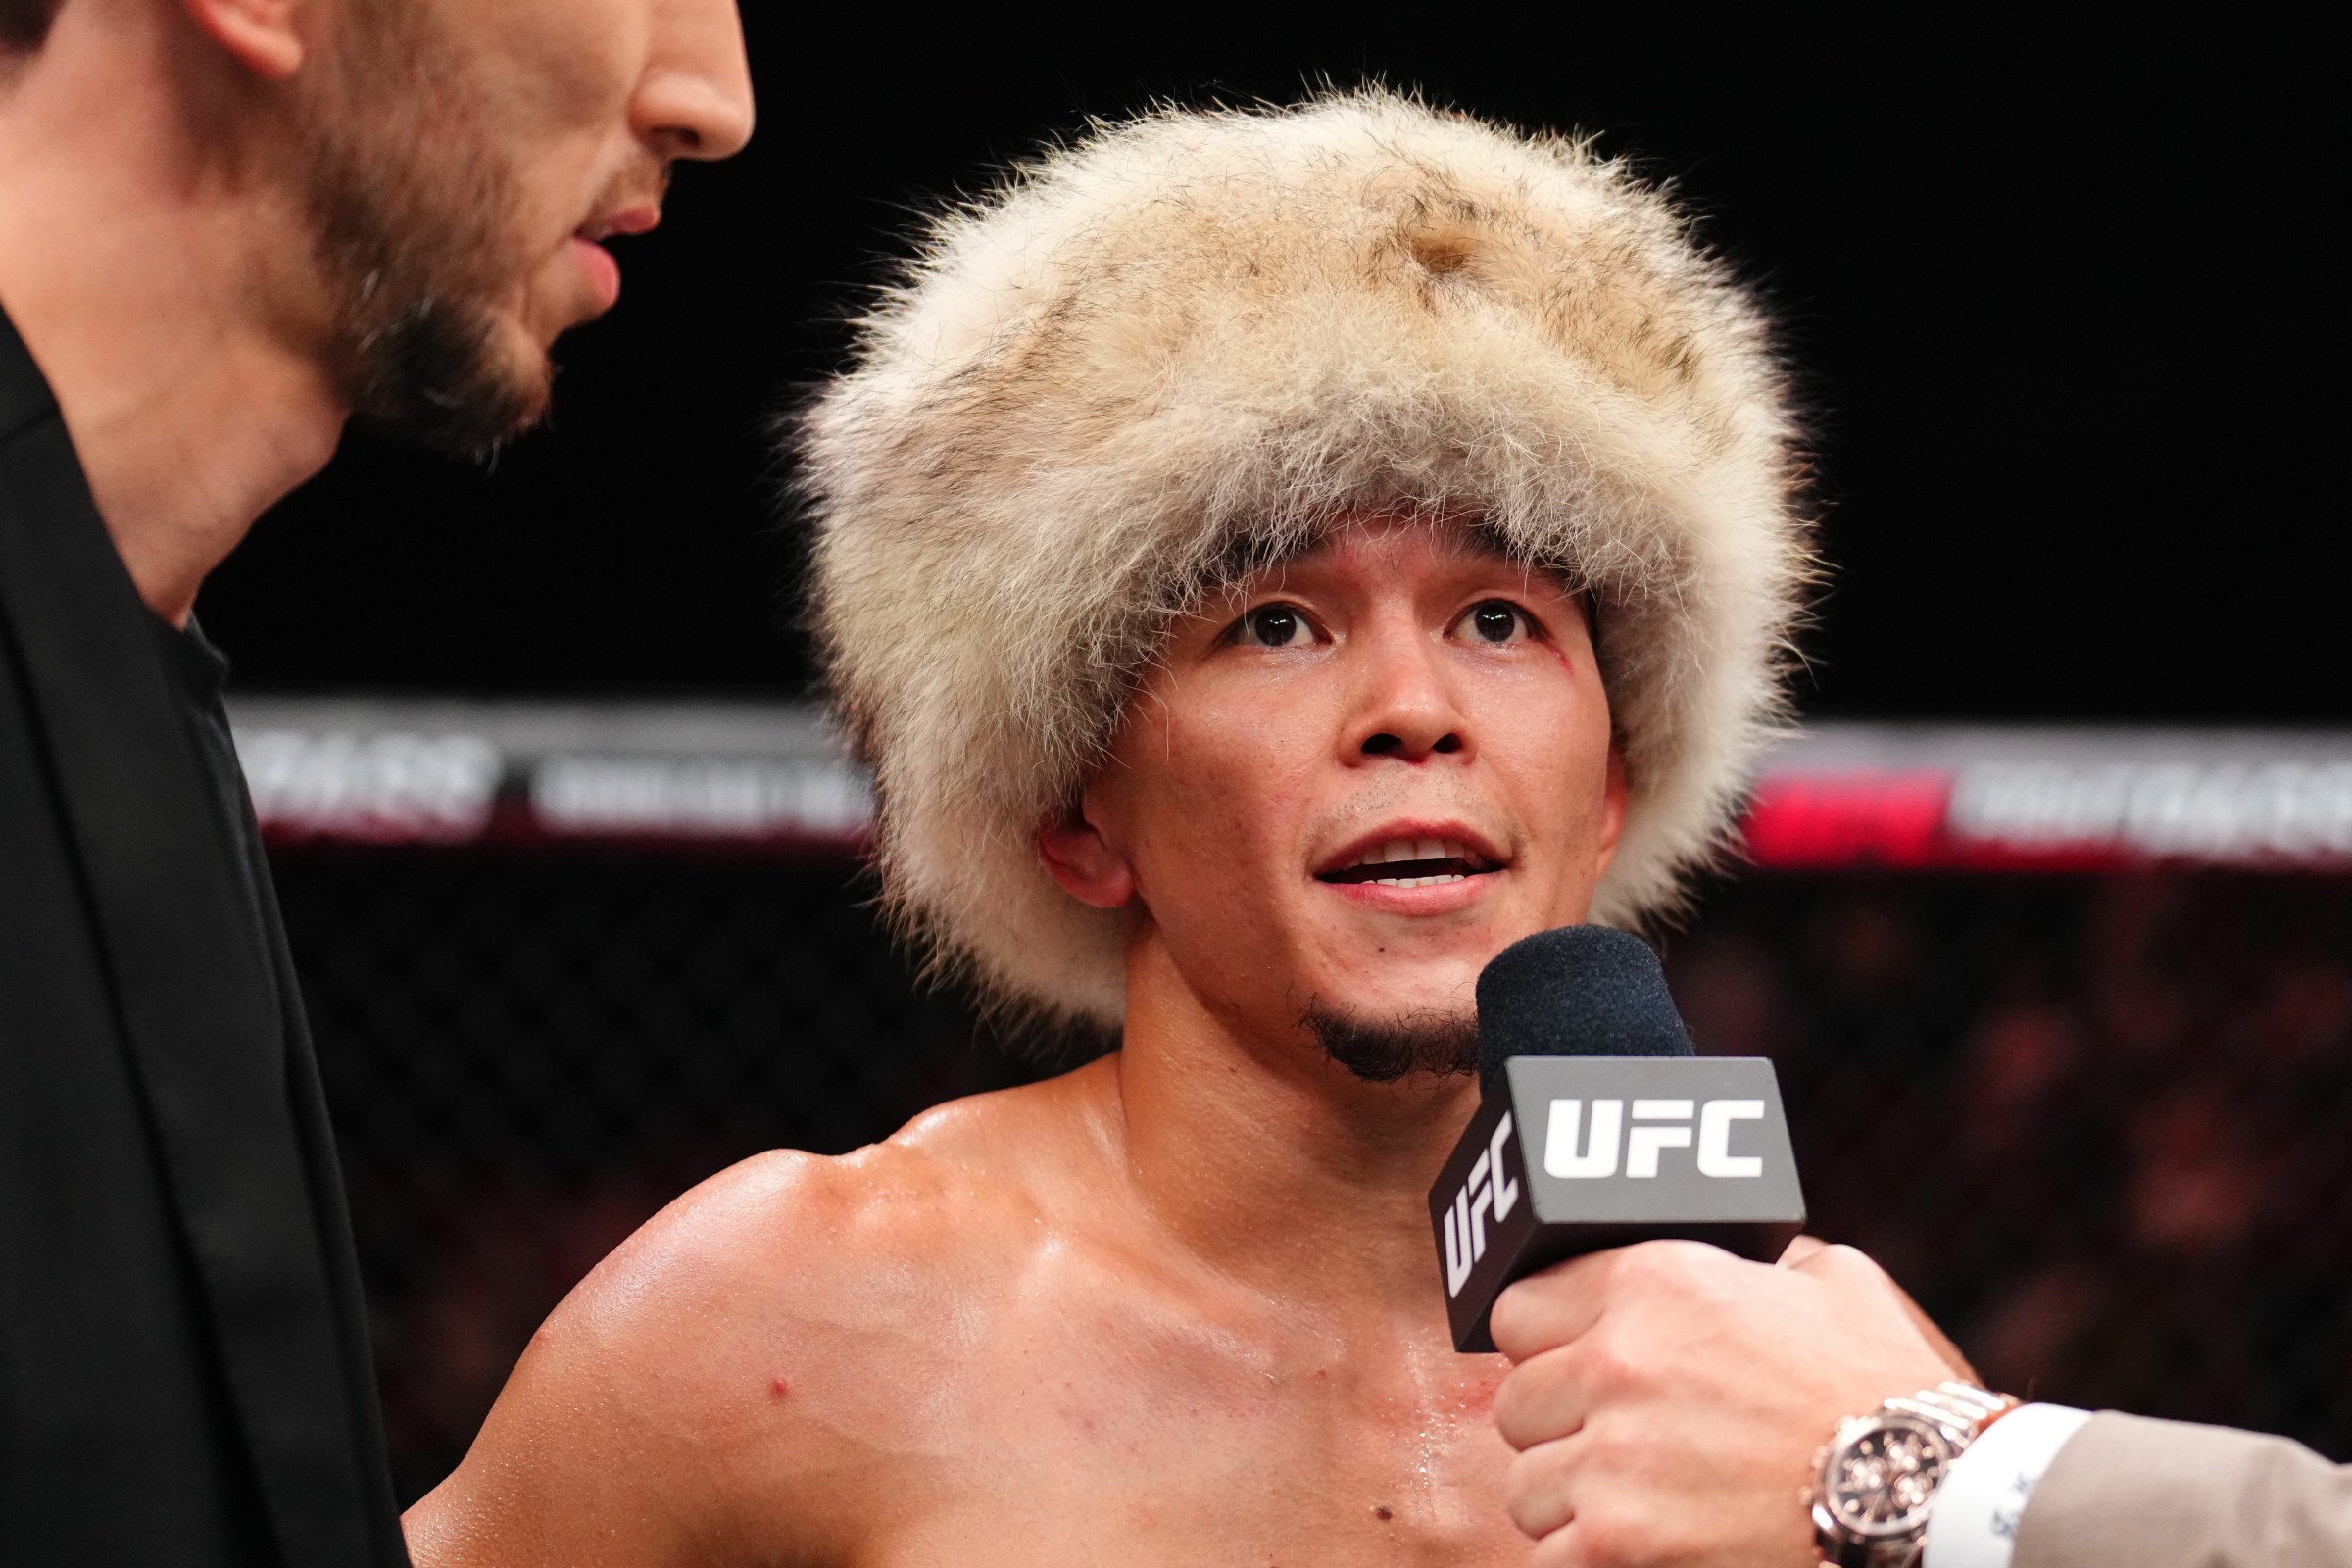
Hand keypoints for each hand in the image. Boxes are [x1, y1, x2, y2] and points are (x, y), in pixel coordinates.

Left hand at [1489, 1238, 1969, 1567]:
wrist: (1942, 1506)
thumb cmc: (1895, 1396)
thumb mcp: (1837, 1285)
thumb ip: (1765, 1265)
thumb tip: (1752, 1262)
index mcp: (1655, 1283)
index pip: (1520, 1309)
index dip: (1547, 1343)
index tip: (1572, 1366)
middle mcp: (1618, 1361)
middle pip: (1517, 1402)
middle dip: (1561, 1426)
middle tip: (1621, 1445)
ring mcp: (1613, 1458)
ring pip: (1528, 1486)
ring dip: (1574, 1501)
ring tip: (1644, 1503)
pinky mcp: (1618, 1543)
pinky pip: (1550, 1554)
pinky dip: (1589, 1558)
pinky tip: (1645, 1549)